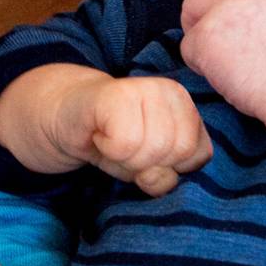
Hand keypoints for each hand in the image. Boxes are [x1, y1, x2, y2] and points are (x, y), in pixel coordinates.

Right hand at [85, 76, 211, 196]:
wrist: (66, 117)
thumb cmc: (112, 141)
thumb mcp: (147, 167)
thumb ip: (163, 177)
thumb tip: (156, 175)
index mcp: (188, 107)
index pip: (199, 155)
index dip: (170, 168)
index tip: (145, 154)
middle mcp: (172, 92)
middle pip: (176, 152)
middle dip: (147, 164)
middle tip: (124, 148)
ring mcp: (146, 88)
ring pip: (153, 149)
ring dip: (126, 158)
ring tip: (112, 142)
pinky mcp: (118, 94)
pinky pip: (126, 143)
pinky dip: (110, 150)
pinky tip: (100, 136)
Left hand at [179, 0, 265, 157]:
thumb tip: (241, 21)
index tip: (224, 13)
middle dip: (201, 10)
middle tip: (209, 36)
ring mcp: (224, 12)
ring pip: (191, 9)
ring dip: (196, 32)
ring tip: (214, 58)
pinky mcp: (206, 36)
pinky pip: (187, 46)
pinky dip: (197, 63)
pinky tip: (219, 76)